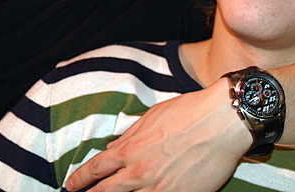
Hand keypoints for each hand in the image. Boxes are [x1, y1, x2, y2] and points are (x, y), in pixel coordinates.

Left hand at [65, 78, 252, 191]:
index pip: (97, 168)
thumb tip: (111, 149)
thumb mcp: (153, 117)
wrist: (224, 120)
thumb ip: (129, 135)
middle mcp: (141, 172)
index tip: (70, 185)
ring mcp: (161, 189)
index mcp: (132, 149)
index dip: (80, 179)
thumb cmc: (190, 112)